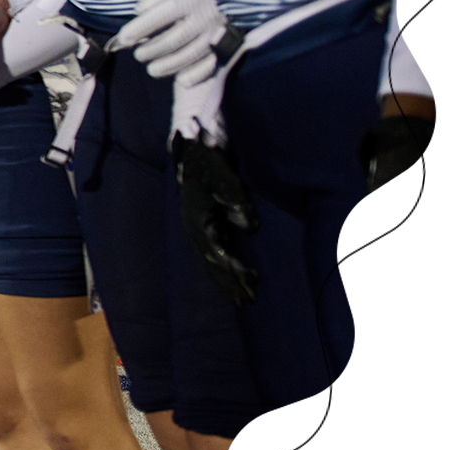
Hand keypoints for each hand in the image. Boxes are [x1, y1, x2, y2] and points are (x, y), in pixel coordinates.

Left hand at [115, 0, 234, 82]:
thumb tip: (139, 11)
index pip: (158, 17)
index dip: (138, 29)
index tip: (123, 39)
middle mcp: (204, 17)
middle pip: (172, 40)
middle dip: (151, 51)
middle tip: (138, 56)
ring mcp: (218, 32)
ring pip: (189, 56)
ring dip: (168, 66)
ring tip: (152, 69)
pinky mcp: (230, 43)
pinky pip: (212, 64)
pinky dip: (196, 75)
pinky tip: (181, 80)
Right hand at [173, 134, 260, 304]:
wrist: (193, 148)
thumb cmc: (210, 161)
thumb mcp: (225, 177)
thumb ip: (237, 201)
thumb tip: (251, 228)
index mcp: (198, 220)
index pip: (218, 253)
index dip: (236, 270)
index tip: (254, 281)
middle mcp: (195, 229)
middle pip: (212, 263)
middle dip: (230, 283)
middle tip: (249, 302)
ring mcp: (198, 228)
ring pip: (210, 261)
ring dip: (225, 281)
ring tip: (240, 301)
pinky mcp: (205, 225)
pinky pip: (212, 253)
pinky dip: (221, 269)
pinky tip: (230, 278)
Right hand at [361, 113, 448, 324]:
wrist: (413, 138)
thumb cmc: (411, 157)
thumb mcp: (420, 182)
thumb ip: (434, 216)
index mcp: (385, 235)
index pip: (411, 274)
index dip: (439, 286)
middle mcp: (397, 246)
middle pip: (421, 287)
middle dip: (448, 301)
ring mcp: (413, 243)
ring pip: (432, 282)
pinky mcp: (429, 238)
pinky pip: (443, 267)